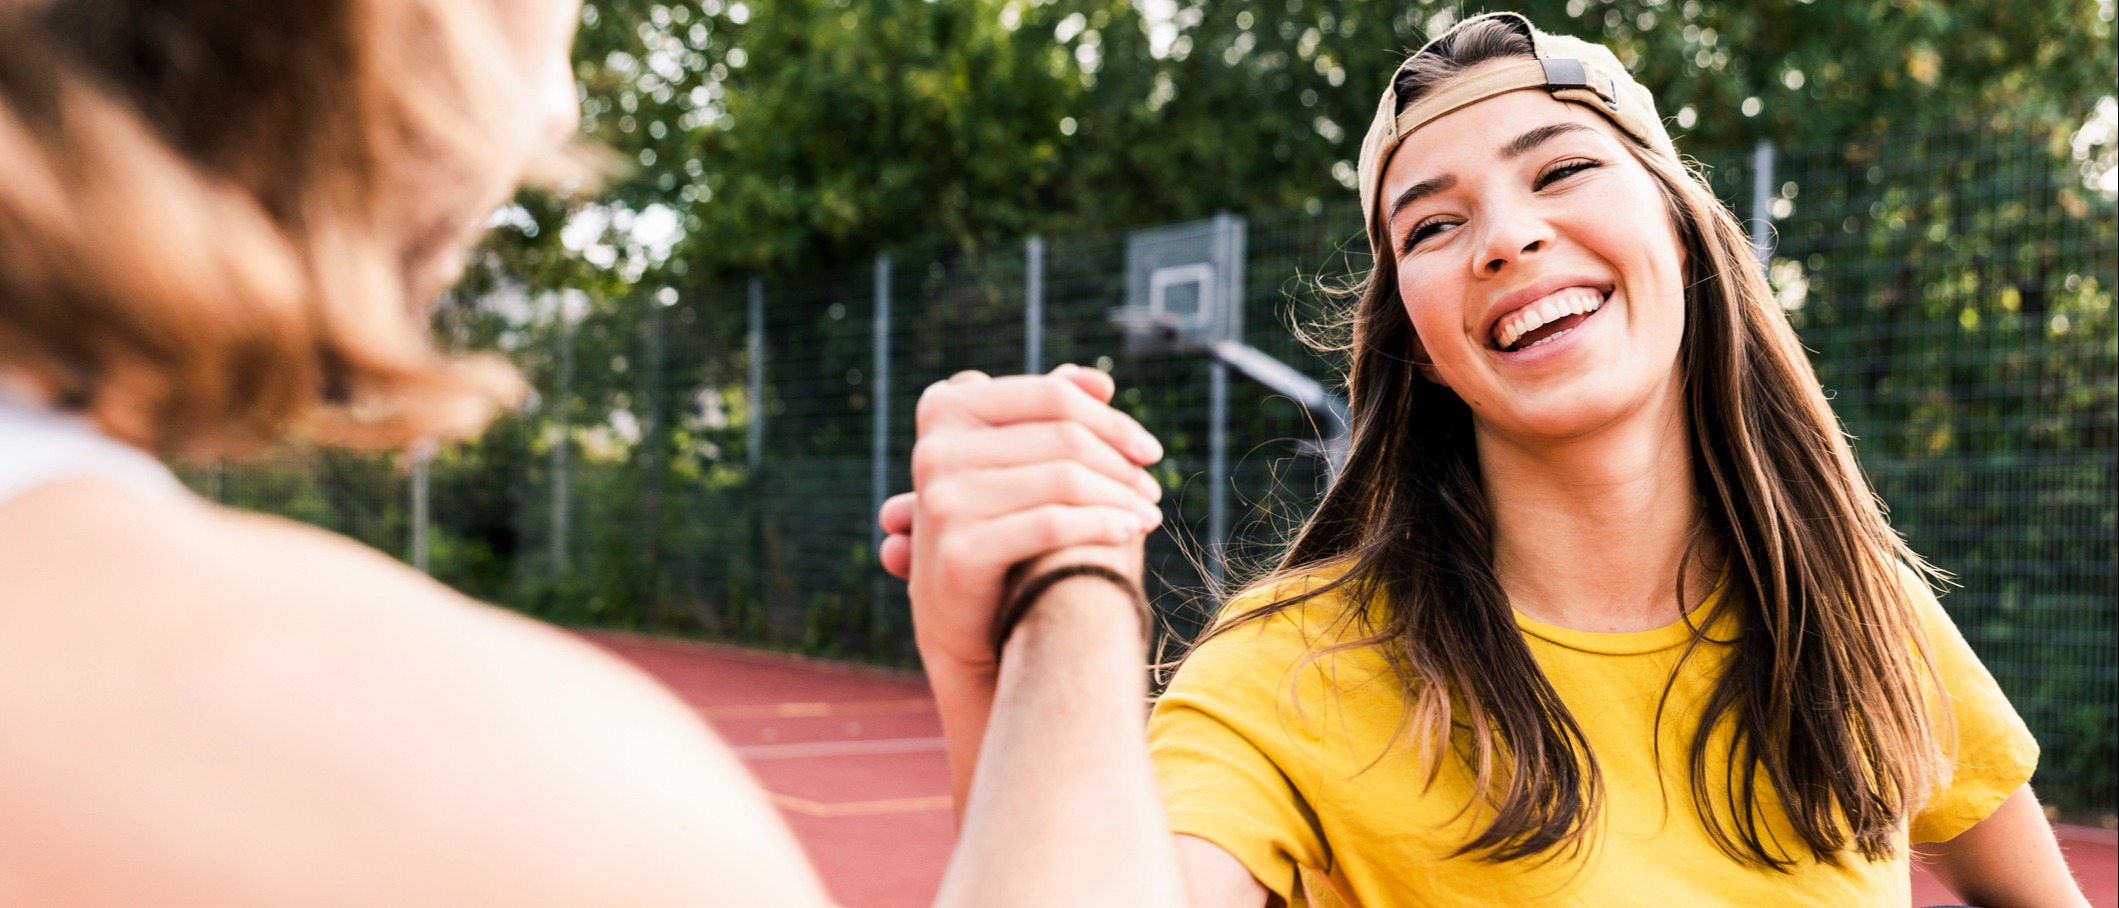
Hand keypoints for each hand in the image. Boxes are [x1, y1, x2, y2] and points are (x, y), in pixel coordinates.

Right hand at [881, 365, 1164, 672]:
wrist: (956, 617)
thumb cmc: (994, 525)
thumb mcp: (1012, 460)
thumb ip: (1047, 413)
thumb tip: (1102, 380)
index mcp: (944, 408)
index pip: (1051, 397)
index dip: (1110, 421)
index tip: (1149, 451)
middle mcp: (935, 447)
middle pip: (1063, 438)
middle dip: (1121, 465)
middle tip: (1150, 490)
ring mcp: (943, 497)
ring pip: (1064, 480)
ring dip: (1120, 497)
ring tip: (1147, 515)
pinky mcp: (960, 548)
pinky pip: (1053, 525)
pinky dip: (1102, 525)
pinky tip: (1130, 532)